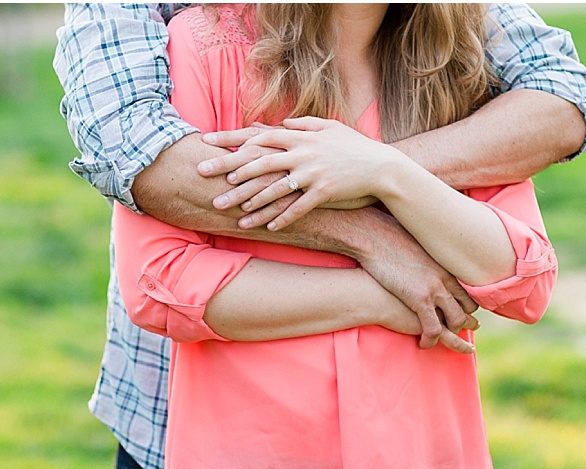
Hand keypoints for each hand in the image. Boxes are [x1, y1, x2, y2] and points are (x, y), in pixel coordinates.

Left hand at [204, 117, 398, 230]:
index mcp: (300, 136)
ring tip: (230, 211)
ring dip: (250, 201)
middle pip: (257, 162)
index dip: (230, 139)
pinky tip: (267, 229)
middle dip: (227, 169)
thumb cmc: (355, 147)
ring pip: (273, 188)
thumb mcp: (330, 127)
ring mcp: (313, 173)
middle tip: (202, 177)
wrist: (382, 167)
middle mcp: (302, 153)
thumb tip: (283, 121)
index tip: (206, 142)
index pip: (257, 135)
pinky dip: (282, 219)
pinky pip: (298, 208)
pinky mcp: (324, 192)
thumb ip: (304, 123)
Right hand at [354, 207, 479, 352]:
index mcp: (446, 264)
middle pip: (468, 306)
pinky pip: (434, 328)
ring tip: (439, 339)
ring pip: (456, 320)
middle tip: (455, 330)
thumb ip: (426, 254)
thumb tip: (422, 257)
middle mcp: (446, 277)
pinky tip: (423, 343)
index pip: (467, 289)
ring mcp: (435, 289)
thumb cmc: (388, 237)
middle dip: (463, 321)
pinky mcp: (420, 300)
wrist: (374, 236)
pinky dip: (431, 340)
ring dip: (451, 334)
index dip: (466, 304)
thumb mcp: (417, 244)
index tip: (461, 311)